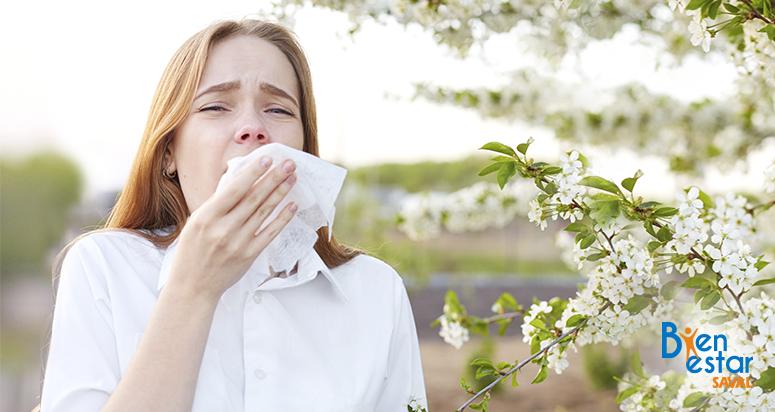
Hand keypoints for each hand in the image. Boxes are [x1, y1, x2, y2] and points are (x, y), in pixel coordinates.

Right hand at [167, 156, 296, 301]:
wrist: (193, 287)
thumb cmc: (192, 252)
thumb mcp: (196, 223)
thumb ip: (216, 204)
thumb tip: (239, 181)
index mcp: (206, 217)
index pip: (234, 189)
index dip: (252, 173)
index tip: (267, 158)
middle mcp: (223, 229)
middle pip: (253, 198)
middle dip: (273, 178)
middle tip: (288, 163)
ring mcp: (238, 243)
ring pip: (264, 212)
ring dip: (280, 193)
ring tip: (292, 178)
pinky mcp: (249, 255)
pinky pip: (270, 233)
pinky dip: (282, 218)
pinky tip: (292, 205)